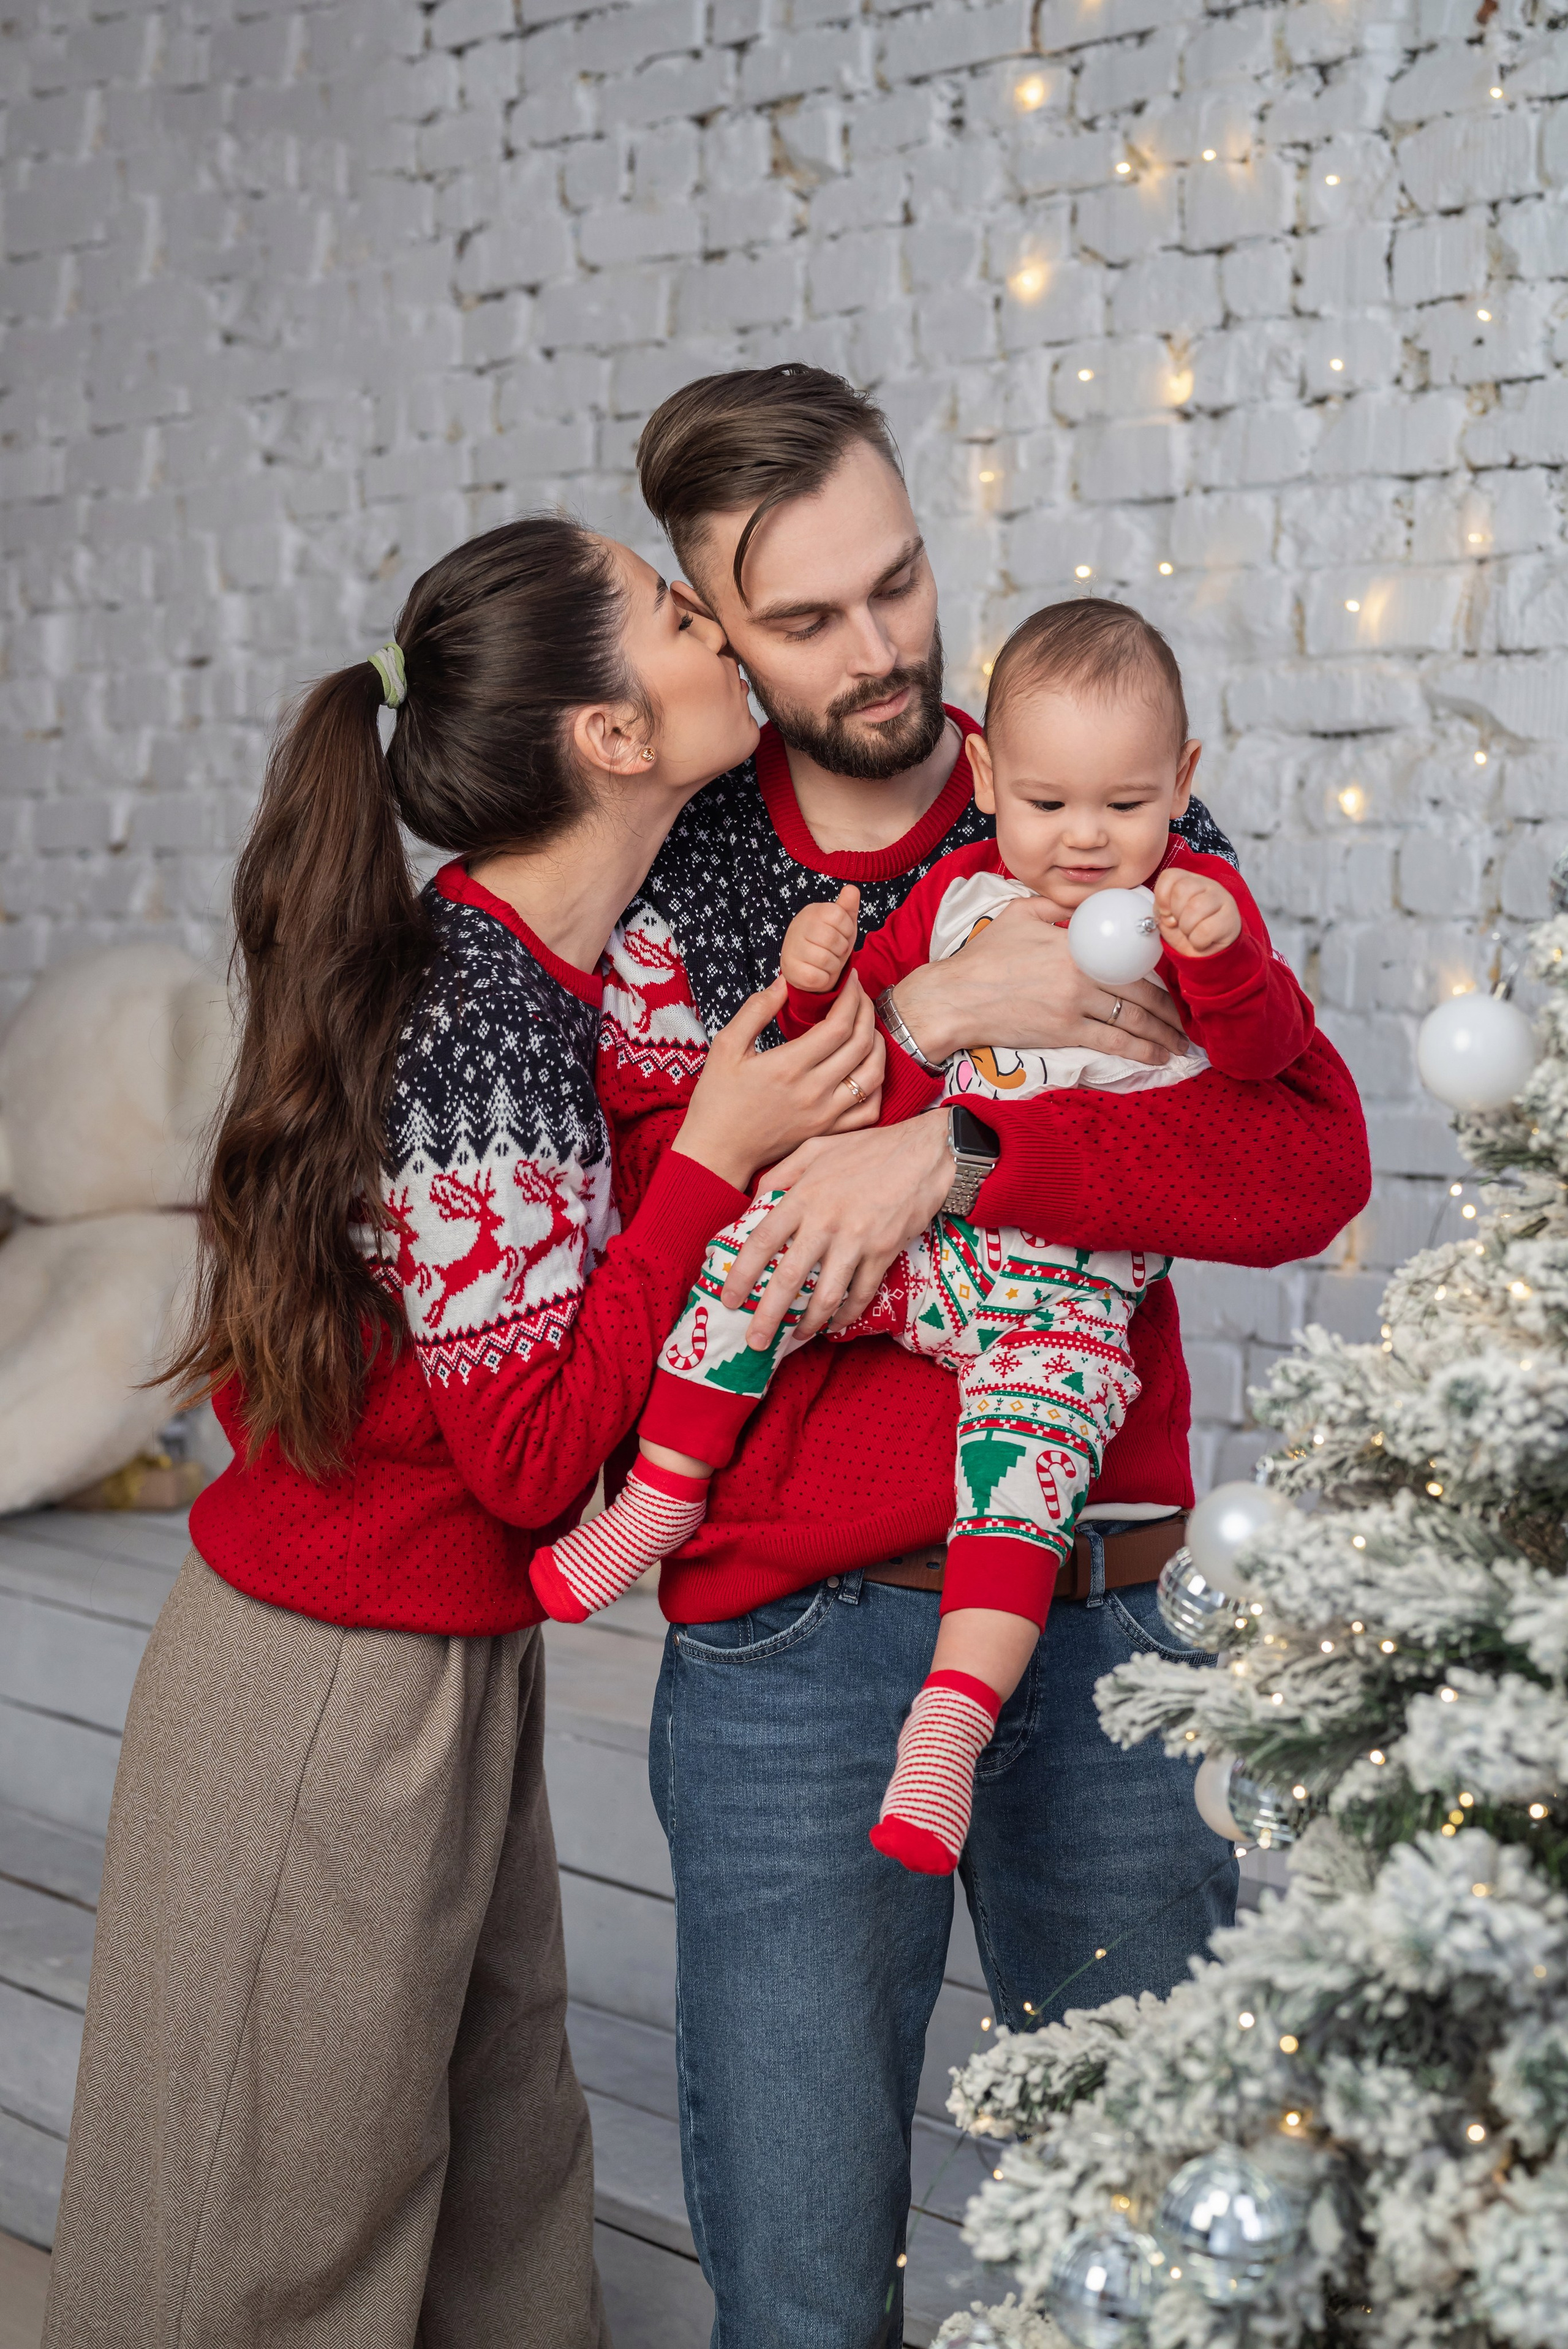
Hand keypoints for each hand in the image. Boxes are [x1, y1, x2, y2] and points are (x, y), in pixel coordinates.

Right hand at [675, 974, 883, 1190]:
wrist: (718, 1151)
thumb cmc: (718, 1099)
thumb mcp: (726, 1046)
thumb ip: (756, 1010)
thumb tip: (785, 982)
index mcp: (789, 1066)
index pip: (839, 1024)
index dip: (851, 997)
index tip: (849, 980)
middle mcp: (814, 1091)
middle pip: (861, 1044)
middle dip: (867, 1012)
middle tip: (860, 996)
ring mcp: (825, 1115)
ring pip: (872, 1075)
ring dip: (878, 1045)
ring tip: (868, 1027)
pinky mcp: (828, 1132)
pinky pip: (869, 1110)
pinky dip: (876, 1086)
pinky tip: (867, 1069)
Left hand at [719, 1108, 952, 1346]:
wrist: (924, 1152)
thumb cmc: (866, 1149)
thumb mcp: (815, 1147)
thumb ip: (781, 1173)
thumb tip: (754, 1201)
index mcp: (803, 1195)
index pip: (763, 1241)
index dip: (742, 1274)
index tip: (729, 1299)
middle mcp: (825, 1221)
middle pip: (788, 1278)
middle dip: (768, 1315)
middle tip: (755, 1341)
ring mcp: (856, 1240)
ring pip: (825, 1294)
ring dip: (808, 1322)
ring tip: (795, 1337)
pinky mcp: (883, 1252)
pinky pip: (861, 1293)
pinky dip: (846, 1314)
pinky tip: (834, 1324)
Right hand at [780, 884, 858, 992]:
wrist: (807, 967)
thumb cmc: (828, 943)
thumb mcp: (842, 923)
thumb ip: (847, 907)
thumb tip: (852, 889)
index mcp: (812, 911)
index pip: (840, 916)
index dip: (847, 930)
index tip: (841, 935)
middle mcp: (798, 926)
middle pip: (834, 940)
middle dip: (841, 950)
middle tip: (834, 951)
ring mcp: (792, 948)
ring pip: (827, 960)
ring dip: (834, 966)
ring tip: (827, 962)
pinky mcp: (791, 971)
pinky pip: (818, 978)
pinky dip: (824, 979)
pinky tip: (819, 973)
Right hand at [890, 898, 1186, 1067]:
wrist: (955, 998)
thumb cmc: (983, 957)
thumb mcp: (1018, 914)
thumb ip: (1055, 905)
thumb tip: (1082, 899)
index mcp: (1074, 943)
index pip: (1127, 955)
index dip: (1157, 970)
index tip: (1174, 979)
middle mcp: (1081, 974)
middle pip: (1139, 992)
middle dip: (1169, 1010)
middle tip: (1186, 1019)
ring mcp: (1074, 1006)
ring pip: (1132, 1020)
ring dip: (1161, 1034)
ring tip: (1179, 1043)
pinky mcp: (1064, 1033)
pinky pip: (1112, 1042)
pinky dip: (1140, 1051)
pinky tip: (1158, 1056)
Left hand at [1153, 868, 1241, 957]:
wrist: (1208, 952)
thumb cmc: (1188, 930)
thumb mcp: (1168, 918)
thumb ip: (1161, 909)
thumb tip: (1166, 915)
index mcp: (1189, 880)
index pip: (1170, 875)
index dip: (1162, 897)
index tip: (1166, 913)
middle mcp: (1208, 884)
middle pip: (1181, 890)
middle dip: (1175, 914)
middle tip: (1181, 924)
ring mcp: (1222, 898)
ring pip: (1195, 907)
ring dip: (1186, 928)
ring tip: (1191, 932)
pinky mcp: (1231, 918)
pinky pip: (1206, 929)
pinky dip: (1197, 941)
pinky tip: (1202, 941)